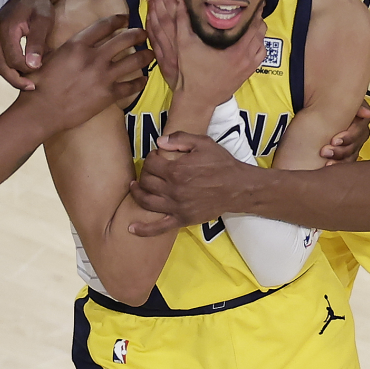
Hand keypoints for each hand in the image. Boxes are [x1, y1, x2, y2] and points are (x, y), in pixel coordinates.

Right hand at [0, 0, 55, 90]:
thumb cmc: (39, 6)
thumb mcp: (43, 22)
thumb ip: (37, 43)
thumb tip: (33, 66)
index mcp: (5, 29)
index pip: (13, 60)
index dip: (27, 70)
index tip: (40, 70)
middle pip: (1, 66)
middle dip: (16, 79)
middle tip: (32, 87)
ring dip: (10, 76)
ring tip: (26, 82)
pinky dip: (6, 68)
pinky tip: (19, 71)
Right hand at [22, 14, 153, 131]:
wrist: (42, 110)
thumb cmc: (39, 84)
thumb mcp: (51, 56)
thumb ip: (69, 47)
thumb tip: (79, 43)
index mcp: (77, 45)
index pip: (105, 25)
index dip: (118, 19)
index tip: (125, 18)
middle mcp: (93, 57)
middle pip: (125, 39)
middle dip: (138, 34)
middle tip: (144, 33)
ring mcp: (103, 76)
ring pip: (134, 60)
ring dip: (146, 56)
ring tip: (151, 54)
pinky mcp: (108, 95)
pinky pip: (131, 86)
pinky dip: (140, 82)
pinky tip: (144, 79)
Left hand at [127, 131, 244, 235]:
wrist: (238, 187)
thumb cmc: (222, 163)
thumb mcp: (203, 143)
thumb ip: (179, 139)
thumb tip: (159, 142)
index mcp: (177, 170)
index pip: (151, 164)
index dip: (150, 158)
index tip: (156, 157)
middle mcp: (174, 189)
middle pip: (146, 182)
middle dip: (144, 173)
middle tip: (150, 170)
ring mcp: (177, 206)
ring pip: (147, 202)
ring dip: (137, 193)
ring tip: (134, 187)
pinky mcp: (182, 219)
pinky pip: (159, 227)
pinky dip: (144, 229)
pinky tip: (132, 228)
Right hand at [148, 0, 265, 106]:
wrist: (197, 99)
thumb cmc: (190, 72)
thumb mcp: (184, 43)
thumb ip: (182, 19)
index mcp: (236, 49)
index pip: (253, 23)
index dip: (254, 9)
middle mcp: (247, 57)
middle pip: (261, 30)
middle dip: (256, 18)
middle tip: (249, 8)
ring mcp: (249, 66)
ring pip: (263, 42)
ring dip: (258, 31)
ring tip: (248, 22)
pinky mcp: (248, 73)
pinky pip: (260, 54)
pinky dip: (258, 45)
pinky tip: (248, 40)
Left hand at [321, 101, 369, 164]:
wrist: (319, 109)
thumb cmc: (333, 103)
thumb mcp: (343, 100)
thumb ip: (355, 104)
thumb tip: (366, 113)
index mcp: (361, 119)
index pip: (360, 130)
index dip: (349, 136)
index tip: (335, 140)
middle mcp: (359, 132)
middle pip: (355, 145)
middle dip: (341, 150)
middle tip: (325, 151)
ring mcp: (354, 144)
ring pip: (351, 155)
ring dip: (339, 159)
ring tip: (326, 161)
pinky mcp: (347, 153)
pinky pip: (346, 162)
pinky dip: (338, 165)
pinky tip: (328, 166)